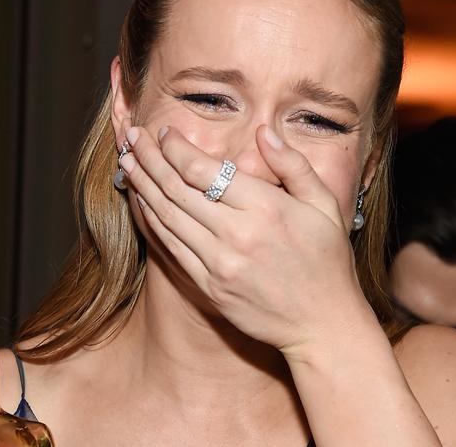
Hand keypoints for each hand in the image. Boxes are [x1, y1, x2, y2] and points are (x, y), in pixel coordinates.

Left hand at [120, 124, 367, 357]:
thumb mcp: (325, 205)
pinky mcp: (208, 286)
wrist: (322, 324)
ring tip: (127, 163)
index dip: (176, 147)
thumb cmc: (327, 261)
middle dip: (150, 159)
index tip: (164, 132)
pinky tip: (141, 202)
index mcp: (265, 208)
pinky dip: (151, 221)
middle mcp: (236, 234)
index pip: (203, 169)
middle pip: (177, 189)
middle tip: (133, 137)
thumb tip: (262, 131)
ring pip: (167, 217)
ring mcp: (218, 264)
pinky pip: (170, 247)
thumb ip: (293, 164)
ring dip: (143, 186)